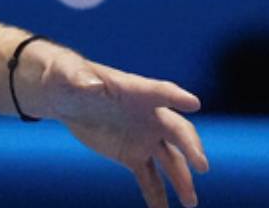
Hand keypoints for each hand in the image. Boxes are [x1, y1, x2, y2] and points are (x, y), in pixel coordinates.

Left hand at [27, 43, 208, 207]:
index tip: (193, 103)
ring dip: (182, 179)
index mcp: (135, 89)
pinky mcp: (132, 156)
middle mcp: (148, 114)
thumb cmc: (68, 76)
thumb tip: (91, 85)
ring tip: (190, 202)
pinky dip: (157, 196)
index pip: (160, 91)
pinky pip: (150, 178)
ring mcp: (144, 137)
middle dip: (191, 146)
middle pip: (176, 130)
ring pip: (170, 160)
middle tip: (202, 165)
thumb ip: (80, 78)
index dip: (176, 96)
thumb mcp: (68, 74)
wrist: (66, 97)